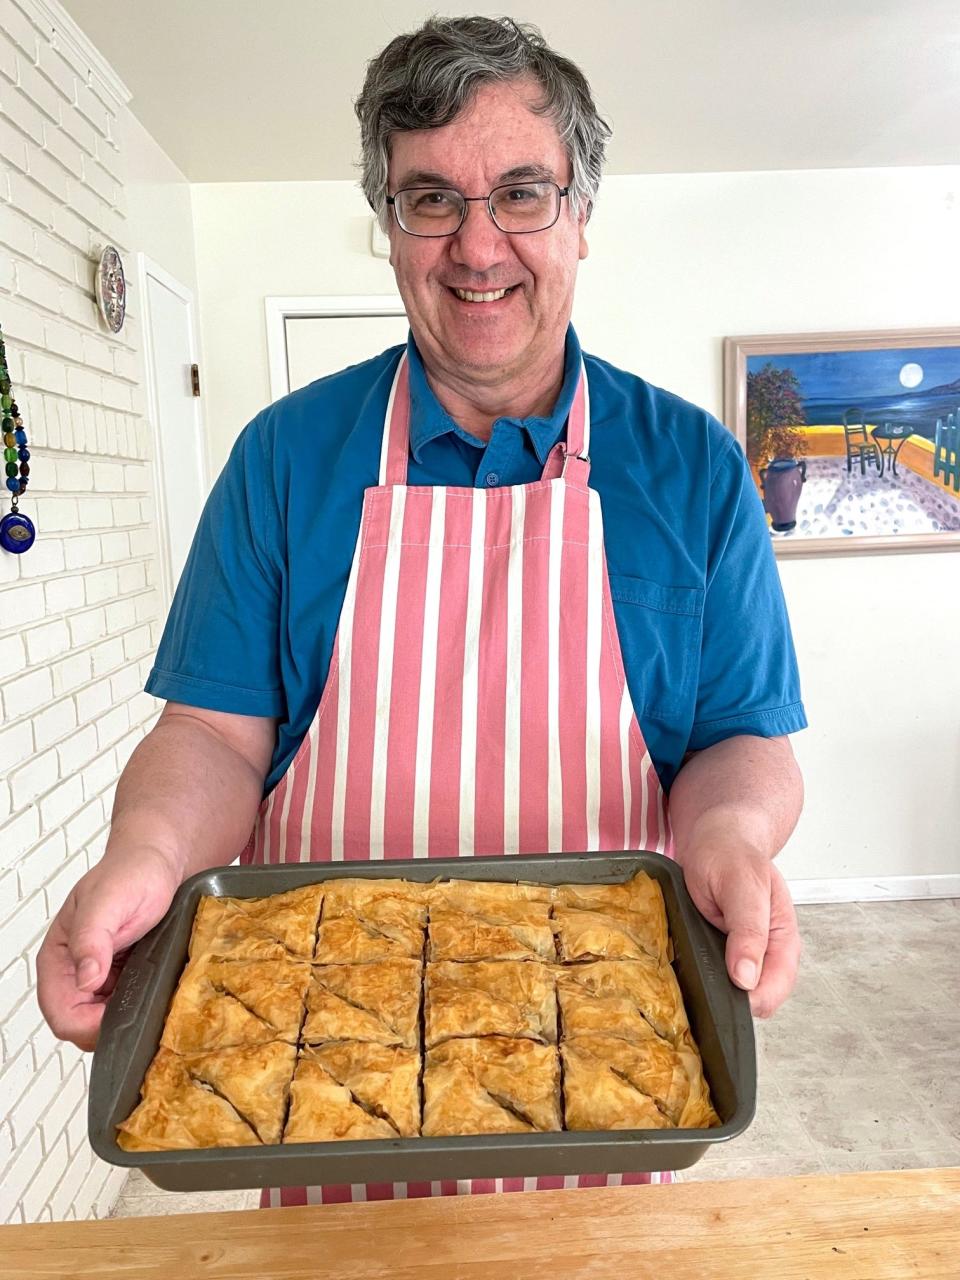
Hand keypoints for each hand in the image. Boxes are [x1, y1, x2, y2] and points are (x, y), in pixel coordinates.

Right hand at [36, 846, 181, 1050]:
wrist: (159, 862)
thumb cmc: (131, 873)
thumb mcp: (109, 901)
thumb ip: (92, 938)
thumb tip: (85, 979)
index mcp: (59, 957)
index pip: (60, 1013)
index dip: (86, 1024)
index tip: (115, 1016)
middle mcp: (74, 972)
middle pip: (79, 1026)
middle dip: (105, 1027)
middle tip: (138, 1010)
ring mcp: (98, 977)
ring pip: (101, 1023)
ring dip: (123, 1020)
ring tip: (147, 999)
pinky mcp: (121, 978)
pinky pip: (123, 1008)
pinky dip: (136, 1009)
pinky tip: (152, 995)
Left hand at [676, 839, 800, 1018]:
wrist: (715, 838)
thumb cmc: (731, 854)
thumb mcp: (742, 886)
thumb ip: (748, 931)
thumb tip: (747, 979)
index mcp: (783, 940)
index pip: (773, 991)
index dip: (748, 1000)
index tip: (720, 991)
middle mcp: (767, 953)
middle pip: (754, 1000)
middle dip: (728, 997)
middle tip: (700, 974)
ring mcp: (743, 955)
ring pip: (732, 993)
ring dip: (712, 989)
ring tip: (692, 968)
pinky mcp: (721, 953)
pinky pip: (713, 978)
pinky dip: (700, 976)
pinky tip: (687, 965)